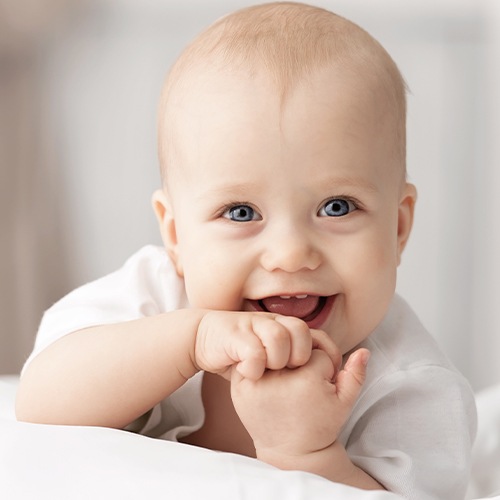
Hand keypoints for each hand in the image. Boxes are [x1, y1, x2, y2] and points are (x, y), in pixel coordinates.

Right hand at [194, 311, 337, 379]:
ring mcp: (252, 326)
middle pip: (301, 330)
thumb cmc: (238, 350)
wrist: (202, 336)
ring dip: (276, 360)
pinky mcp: (234, 336)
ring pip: (279, 337)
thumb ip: (287, 359)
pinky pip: (253, 351)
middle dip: (299, 356)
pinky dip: (254, 367)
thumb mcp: (267, 353)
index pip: (315, 334)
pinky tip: (248, 374)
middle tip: (287, 372)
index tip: (318, 376)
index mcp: (282, 326)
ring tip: (267, 372)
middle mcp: (270, 322)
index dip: (320, 355)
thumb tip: (316, 374)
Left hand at [230, 344, 369, 456]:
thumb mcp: (343, 403)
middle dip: (302, 358)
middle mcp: (279, 378)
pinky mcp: (240, 386)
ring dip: (281, 358)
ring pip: (274, 349)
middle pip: (294, 345)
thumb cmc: (319, 424)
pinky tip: (269, 380)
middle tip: (303, 383)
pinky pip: (254, 359)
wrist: (289, 451)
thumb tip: (364, 351)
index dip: (324, 366)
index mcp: (307, 379)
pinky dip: (261, 364)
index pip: (318, 351)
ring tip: (287, 382)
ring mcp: (257, 381)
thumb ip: (356, 375)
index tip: (321, 386)